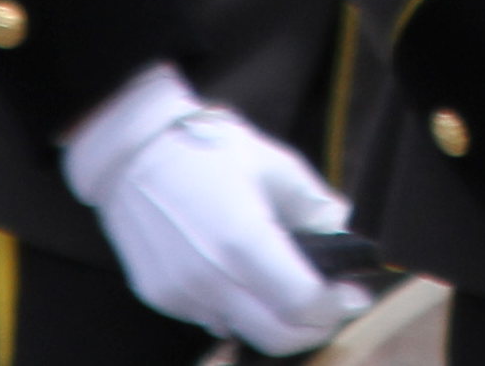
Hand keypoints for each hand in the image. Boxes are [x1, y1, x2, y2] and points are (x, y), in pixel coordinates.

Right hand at [61, 65, 368, 356]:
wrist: (132, 150)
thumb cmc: (205, 148)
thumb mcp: (274, 162)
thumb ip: (314, 203)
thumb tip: (340, 228)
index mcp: (243, 239)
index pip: (301, 302)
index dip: (335, 305)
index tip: (353, 294)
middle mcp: (210, 277)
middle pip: (276, 336)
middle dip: (313, 326)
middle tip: (330, 305)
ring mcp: (181, 293)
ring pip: (244, 331)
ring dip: (274, 320)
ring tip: (288, 289)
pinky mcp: (161, 297)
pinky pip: (213, 318)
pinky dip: (239, 310)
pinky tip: (244, 279)